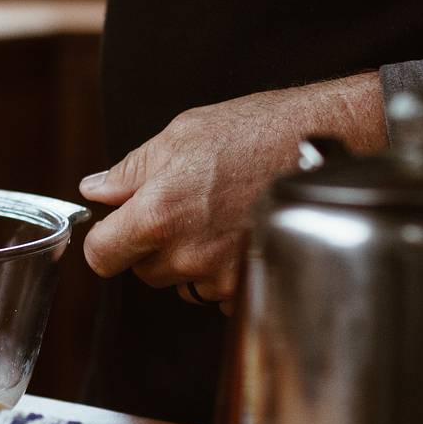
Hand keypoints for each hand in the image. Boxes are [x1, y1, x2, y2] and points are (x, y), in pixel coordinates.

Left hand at [78, 72, 387, 310]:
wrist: (327, 144)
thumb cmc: (256, 131)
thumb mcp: (181, 135)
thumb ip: (129, 171)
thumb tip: (95, 190)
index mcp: (158, 214)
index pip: (101, 256)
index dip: (104, 242)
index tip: (113, 230)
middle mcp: (187, 253)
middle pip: (142, 271)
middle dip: (152, 246)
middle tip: (182, 210)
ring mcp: (221, 275)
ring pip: (181, 282)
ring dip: (189, 260)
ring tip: (218, 218)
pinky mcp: (251, 285)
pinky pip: (217, 292)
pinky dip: (222, 271)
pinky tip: (240, 234)